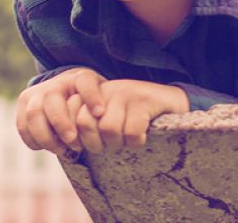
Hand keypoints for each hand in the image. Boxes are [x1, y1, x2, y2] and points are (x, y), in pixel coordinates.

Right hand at [15, 67, 106, 154]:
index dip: (91, 96)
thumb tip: (105, 125)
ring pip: (34, 113)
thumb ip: (104, 110)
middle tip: (73, 141)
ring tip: (61, 150)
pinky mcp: (24, 102)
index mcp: (79, 78)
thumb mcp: (100, 99)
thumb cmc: (87, 103)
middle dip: (61, 123)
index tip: (100, 113)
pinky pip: (23, 124)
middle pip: (52, 98)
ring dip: (46, 136)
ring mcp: (37, 91)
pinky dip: (33, 140)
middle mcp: (57, 82)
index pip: (84, 81)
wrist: (65, 92)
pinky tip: (46, 147)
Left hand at [69, 79, 188, 152]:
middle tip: (110, 145)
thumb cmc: (134, 117)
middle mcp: (106, 89)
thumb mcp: (106, 119)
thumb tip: (67, 146)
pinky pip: (131, 132)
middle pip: (84, 123)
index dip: (74, 137)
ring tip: (127, 139)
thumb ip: (86, 126)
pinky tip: (142, 135)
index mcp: (92, 93)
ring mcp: (125, 92)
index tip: (83, 148)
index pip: (68, 114)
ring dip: (119, 143)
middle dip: (96, 144)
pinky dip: (136, 141)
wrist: (170, 102)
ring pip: (108, 129)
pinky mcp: (143, 100)